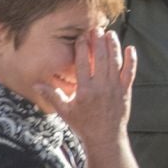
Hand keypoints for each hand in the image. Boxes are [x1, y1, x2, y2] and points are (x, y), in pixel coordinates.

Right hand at [35, 26, 136, 149]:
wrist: (105, 139)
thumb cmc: (83, 125)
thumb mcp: (65, 111)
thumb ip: (52, 95)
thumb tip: (36, 84)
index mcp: (84, 90)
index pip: (82, 63)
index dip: (82, 48)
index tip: (81, 36)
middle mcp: (100, 87)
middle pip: (100, 59)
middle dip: (98, 42)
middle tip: (96, 29)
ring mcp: (115, 89)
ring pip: (115, 63)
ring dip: (113, 46)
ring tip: (110, 34)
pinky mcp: (126, 92)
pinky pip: (130, 73)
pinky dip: (131, 60)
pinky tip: (131, 48)